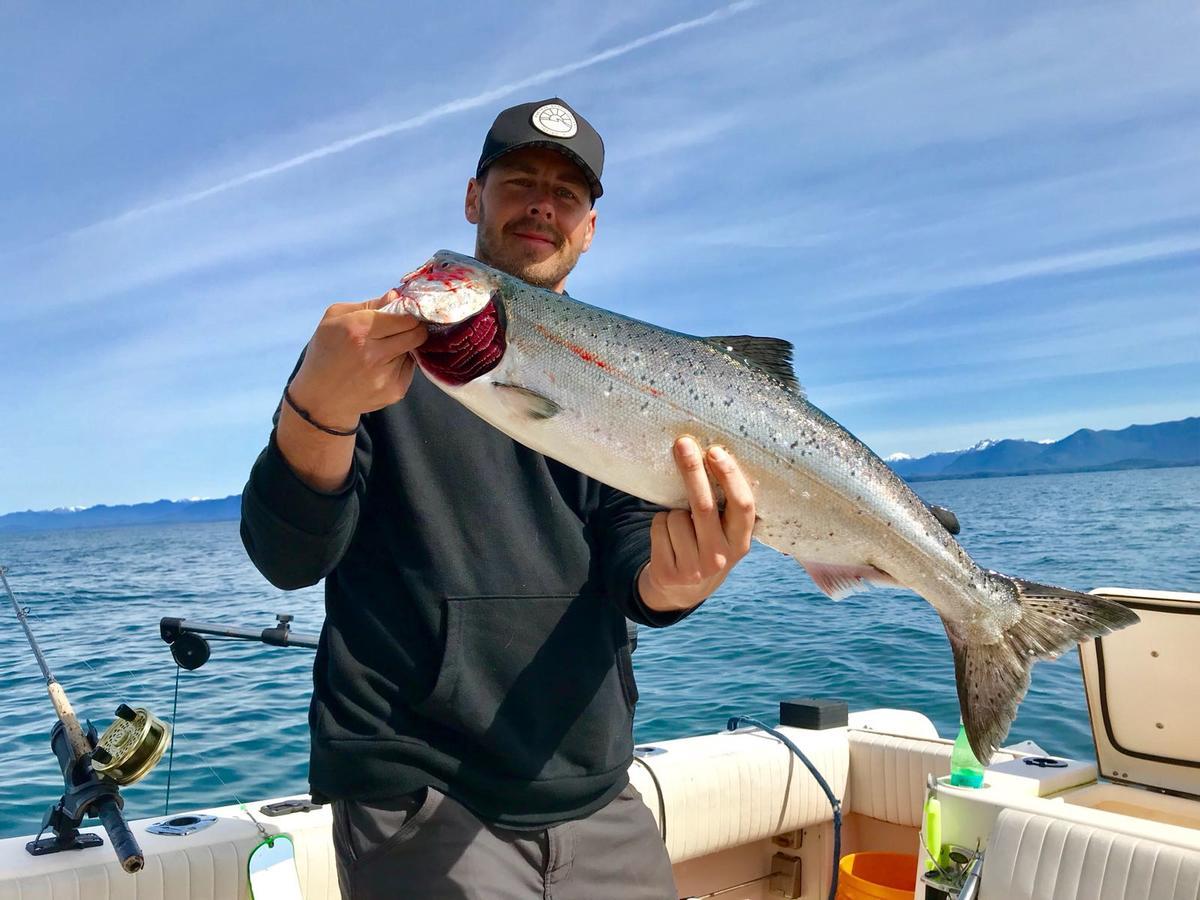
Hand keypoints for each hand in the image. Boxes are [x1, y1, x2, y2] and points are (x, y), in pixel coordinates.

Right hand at [287, 290, 427, 430]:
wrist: (320, 399)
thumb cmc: (326, 352)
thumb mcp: (334, 318)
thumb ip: (369, 304)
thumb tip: (396, 296)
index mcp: (357, 329)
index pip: (405, 317)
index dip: (408, 313)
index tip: (405, 314)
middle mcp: (373, 353)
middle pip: (416, 333)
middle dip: (413, 328)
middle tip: (403, 328)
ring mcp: (386, 375)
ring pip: (413, 350)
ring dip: (403, 347)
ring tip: (380, 352)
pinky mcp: (395, 391)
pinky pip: (410, 369)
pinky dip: (400, 364)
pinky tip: (380, 368)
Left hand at [638, 437, 755, 611]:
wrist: (684, 591)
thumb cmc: (707, 546)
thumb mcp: (725, 534)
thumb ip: (724, 508)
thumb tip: (709, 456)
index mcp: (741, 543)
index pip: (742, 506)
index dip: (730, 477)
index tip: (715, 451)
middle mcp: (721, 558)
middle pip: (704, 506)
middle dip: (692, 470)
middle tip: (683, 443)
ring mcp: (694, 568)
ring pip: (675, 516)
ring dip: (672, 511)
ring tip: (681, 527)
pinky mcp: (668, 572)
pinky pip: (658, 526)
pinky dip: (659, 524)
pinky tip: (668, 539)